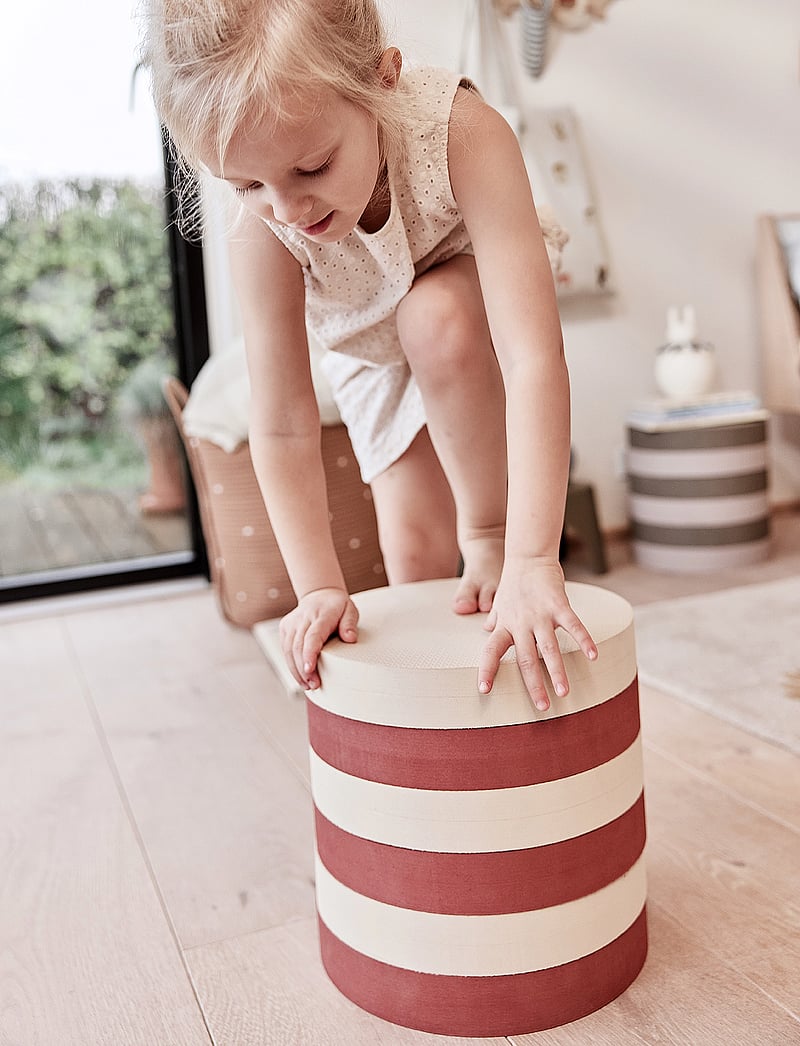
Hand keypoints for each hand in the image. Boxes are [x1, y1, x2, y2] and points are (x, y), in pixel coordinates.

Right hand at [279, 587, 358, 689]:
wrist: (320, 594)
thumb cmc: (336, 607)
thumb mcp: (350, 611)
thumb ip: (350, 624)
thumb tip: (350, 638)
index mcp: (321, 615)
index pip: (312, 636)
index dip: (309, 654)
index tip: (309, 670)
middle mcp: (303, 618)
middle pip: (298, 646)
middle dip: (303, 669)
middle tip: (313, 685)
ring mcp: (292, 623)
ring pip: (289, 650)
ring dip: (296, 670)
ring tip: (307, 685)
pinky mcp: (285, 628)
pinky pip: (285, 649)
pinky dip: (291, 664)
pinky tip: (300, 675)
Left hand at [477, 557, 596, 710]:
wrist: (529, 555)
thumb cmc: (514, 581)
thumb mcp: (500, 602)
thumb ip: (494, 618)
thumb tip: (486, 629)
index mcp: (505, 625)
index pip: (491, 651)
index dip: (487, 670)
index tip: (484, 690)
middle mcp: (521, 623)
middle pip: (526, 660)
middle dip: (534, 686)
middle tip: (542, 708)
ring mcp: (541, 615)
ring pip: (549, 649)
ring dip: (557, 672)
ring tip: (565, 692)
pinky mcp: (559, 605)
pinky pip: (573, 625)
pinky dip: (584, 641)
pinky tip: (594, 657)